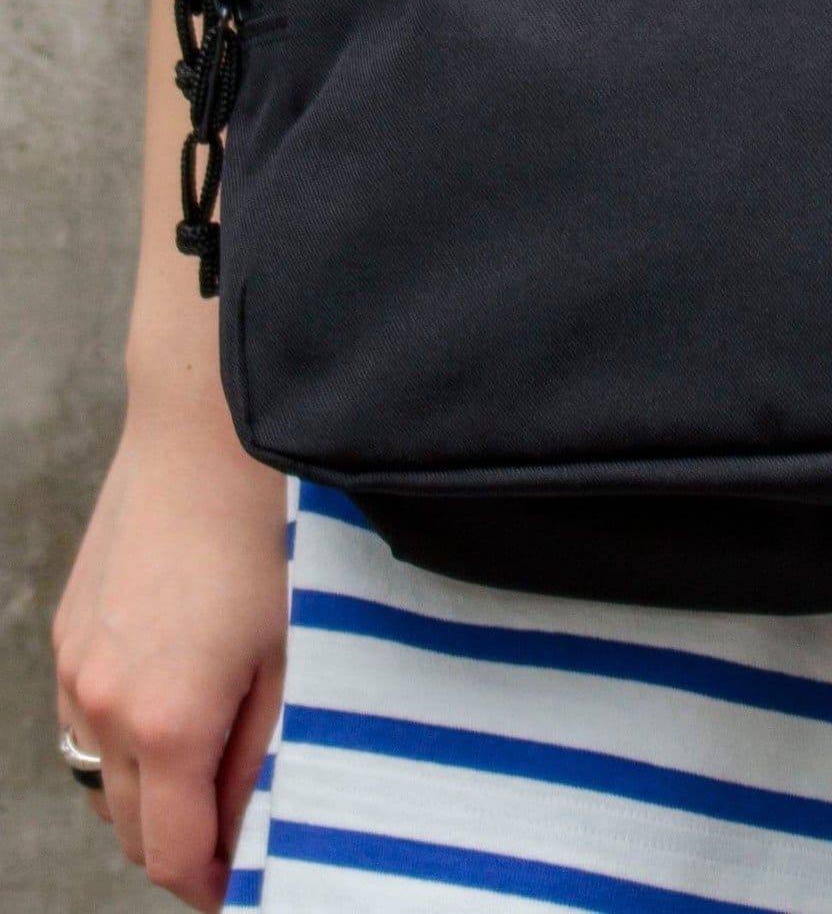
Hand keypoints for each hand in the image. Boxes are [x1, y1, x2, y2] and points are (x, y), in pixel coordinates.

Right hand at [53, 394, 286, 908]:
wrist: (209, 431)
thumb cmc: (271, 536)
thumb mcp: (295, 655)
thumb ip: (267, 753)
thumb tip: (248, 825)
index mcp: (164, 723)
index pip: (168, 856)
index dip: (211, 885)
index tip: (245, 885)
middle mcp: (102, 703)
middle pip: (128, 826)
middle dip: (181, 842)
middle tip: (239, 831)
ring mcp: (75, 665)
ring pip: (100, 774)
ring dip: (148, 790)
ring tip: (213, 766)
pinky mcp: (69, 629)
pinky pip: (88, 717)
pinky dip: (126, 735)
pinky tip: (180, 699)